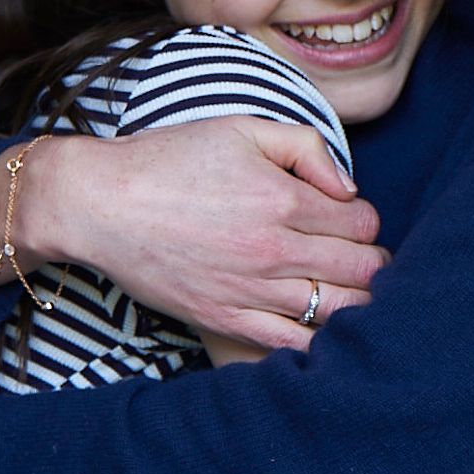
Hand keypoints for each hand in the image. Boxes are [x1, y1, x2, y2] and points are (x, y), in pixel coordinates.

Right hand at [34, 119, 387, 351]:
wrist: (100, 204)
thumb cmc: (168, 161)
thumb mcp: (240, 130)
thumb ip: (305, 147)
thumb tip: (348, 188)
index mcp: (283, 199)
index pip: (363, 222)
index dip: (366, 219)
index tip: (352, 219)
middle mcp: (273, 250)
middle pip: (361, 268)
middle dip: (373, 261)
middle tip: (365, 258)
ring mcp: (251, 290)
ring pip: (337, 309)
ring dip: (357, 301)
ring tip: (352, 291)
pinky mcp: (225, 319)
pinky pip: (292, 343)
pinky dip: (319, 339)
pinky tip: (321, 327)